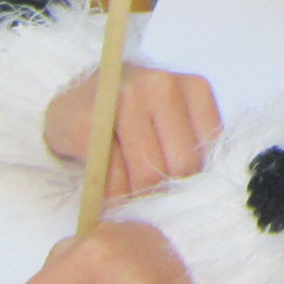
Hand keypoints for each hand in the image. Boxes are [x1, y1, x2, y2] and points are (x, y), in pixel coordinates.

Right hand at [43, 67, 221, 201]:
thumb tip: (202, 191)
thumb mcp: (176, 118)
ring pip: (147, 175)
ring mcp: (123, 99)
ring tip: (130, 196)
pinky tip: (108, 192)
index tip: (174, 186)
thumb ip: (193, 144)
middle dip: (165, 191)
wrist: (75, 94)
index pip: (208, 152)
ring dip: (137, 197)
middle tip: (150, 197)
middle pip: (180, 166)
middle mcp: (161, 86)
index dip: (192, 180)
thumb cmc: (134, 112)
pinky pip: (111, 179)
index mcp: (194, 87)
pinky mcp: (88, 122)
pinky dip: (112, 196)